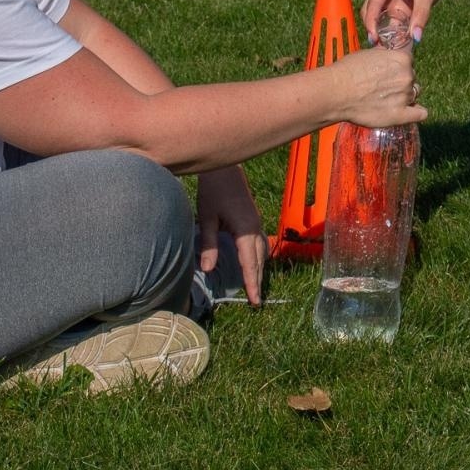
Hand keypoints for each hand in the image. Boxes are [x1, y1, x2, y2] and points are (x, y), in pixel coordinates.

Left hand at [196, 166, 268, 305]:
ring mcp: (256, 223)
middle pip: (259, 260)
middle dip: (258, 280)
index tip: (254, 301)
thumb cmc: (213, 190)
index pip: (250, 262)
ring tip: (255, 286)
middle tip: (256, 301)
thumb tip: (208, 270)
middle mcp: (255, 228)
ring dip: (259, 269)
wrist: (225, 168)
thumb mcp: (207, 217)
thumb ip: (209, 244)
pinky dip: (259, 257)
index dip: (252, 283)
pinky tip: (254, 262)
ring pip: (262, 252)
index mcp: (245, 229)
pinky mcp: (253, 219)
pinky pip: (260, 243)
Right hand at [327, 46, 424, 128]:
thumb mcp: (368, 53)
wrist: (336, 92)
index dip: (398, 66)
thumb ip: (384, 55)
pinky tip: (407, 112)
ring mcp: (405, 96)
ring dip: (404, 96)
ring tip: (387, 99)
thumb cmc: (348, 71)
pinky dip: (416, 112)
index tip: (388, 72)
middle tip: (384, 87)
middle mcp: (407, 76)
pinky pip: (420, 113)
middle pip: (412, 78)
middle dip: (400, 81)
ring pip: (414, 94)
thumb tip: (388, 54)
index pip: (409, 61)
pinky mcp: (400, 114)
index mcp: (401, 59)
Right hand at [360, 0, 453, 43]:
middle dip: (373, 28)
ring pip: (378, 15)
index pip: (372, 4)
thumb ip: (420, 16)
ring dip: (382, 29)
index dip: (371, 22)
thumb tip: (415, 38)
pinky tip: (395, 40)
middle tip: (379, 46)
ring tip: (386, 46)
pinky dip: (391, 28)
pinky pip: (389, 17)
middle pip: (370, 10)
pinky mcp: (394, 1)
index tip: (374, 39)